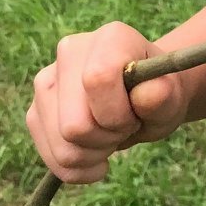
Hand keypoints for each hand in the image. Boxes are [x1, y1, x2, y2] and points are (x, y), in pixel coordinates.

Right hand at [24, 21, 186, 183]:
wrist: (141, 99)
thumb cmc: (157, 94)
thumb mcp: (170, 96)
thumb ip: (163, 95)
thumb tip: (147, 95)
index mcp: (108, 38)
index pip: (97, 80)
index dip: (118, 113)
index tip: (135, 113)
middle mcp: (68, 52)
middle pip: (74, 125)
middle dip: (107, 138)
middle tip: (125, 126)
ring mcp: (45, 82)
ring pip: (62, 146)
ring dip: (93, 154)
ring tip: (111, 135)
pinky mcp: (35, 112)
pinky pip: (52, 159)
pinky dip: (79, 168)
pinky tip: (95, 154)